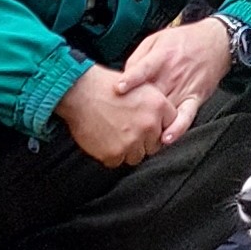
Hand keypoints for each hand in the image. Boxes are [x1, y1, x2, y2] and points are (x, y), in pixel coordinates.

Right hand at [56, 64, 175, 166]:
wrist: (80, 92)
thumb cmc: (108, 87)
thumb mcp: (141, 86)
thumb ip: (158, 107)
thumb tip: (167, 129)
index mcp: (159, 106)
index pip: (170, 128)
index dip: (156, 128)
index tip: (143, 125)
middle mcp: (149, 125)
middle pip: (153, 146)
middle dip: (142, 141)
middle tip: (125, 129)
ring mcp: (132, 141)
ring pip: (136, 157)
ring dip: (126, 150)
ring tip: (113, 133)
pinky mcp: (115, 153)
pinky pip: (117, 162)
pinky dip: (110, 154)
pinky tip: (103, 139)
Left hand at [116, 20, 232, 144]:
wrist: (215, 43)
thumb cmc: (183, 41)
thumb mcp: (156, 39)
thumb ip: (138, 58)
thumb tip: (123, 76)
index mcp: (161, 57)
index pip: (144, 69)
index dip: (131, 79)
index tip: (118, 88)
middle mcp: (172, 75)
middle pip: (151, 94)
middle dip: (134, 108)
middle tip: (118, 120)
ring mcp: (184, 88)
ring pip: (165, 109)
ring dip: (151, 122)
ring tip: (135, 135)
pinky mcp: (195, 99)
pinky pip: (186, 117)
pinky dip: (177, 128)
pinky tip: (166, 138)